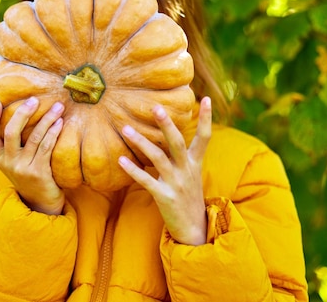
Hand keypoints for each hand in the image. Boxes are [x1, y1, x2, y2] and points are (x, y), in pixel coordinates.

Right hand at [0, 97, 64, 214]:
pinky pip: (46, 147)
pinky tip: (60, 123)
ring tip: (58, 106)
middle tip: (34, 100)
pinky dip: (54, 132)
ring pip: (34, 137)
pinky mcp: (38, 172)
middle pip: (10, 132)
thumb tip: (20, 113)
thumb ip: (13, 144)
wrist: (41, 204)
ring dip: (47, 119)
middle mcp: (8, 163)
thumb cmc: (30, 175)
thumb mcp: (16, 162)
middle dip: (22, 113)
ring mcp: (23, 168)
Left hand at [118, 97, 211, 244]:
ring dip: (141, 142)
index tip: (205, 97)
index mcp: (195, 163)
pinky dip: (133, 170)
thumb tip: (168, 132)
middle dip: (167, 124)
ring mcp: (176, 184)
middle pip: (178, 142)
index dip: (206, 118)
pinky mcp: (164, 197)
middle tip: (156, 107)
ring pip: (158, 158)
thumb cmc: (187, 196)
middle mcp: (187, 170)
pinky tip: (121, 160)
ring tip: (125, 129)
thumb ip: (180, 155)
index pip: (205, 137)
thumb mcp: (189, 173)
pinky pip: (146, 180)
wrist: (194, 229)